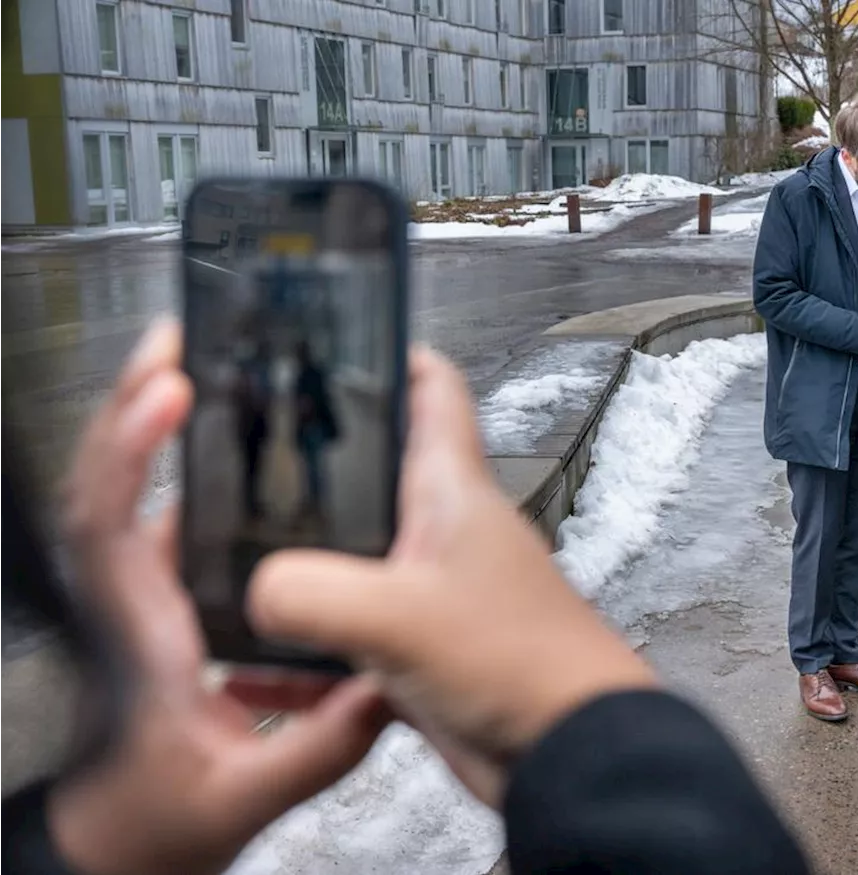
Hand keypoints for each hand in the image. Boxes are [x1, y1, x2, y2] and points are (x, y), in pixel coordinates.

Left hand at [49, 320, 390, 874]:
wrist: (116, 846)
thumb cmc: (153, 823)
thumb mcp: (239, 800)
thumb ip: (312, 752)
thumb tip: (380, 690)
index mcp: (137, 636)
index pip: (109, 524)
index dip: (130, 450)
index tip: (166, 391)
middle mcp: (126, 604)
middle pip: (107, 484)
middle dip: (130, 406)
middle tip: (175, 345)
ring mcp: (136, 601)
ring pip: (123, 496)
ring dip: (142, 428)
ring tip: (190, 372)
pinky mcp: (156, 607)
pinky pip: (150, 521)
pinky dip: (169, 472)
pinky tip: (215, 456)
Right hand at [246, 346, 659, 808]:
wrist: (569, 750)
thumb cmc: (517, 664)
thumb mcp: (398, 617)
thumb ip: (311, 593)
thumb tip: (255, 593)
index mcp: (453, 492)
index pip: (434, 391)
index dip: (393, 356)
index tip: (339, 339)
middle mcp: (446, 531)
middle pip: (377, 475)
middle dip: (313, 469)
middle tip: (243, 463)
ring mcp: (436, 592)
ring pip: (358, 559)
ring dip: (304, 566)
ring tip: (232, 564)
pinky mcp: (426, 651)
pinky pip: (355, 638)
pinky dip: (312, 650)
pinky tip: (262, 670)